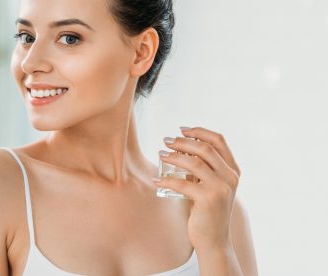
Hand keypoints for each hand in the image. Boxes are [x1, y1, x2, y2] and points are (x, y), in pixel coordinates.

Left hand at [154, 127, 240, 251]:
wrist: (214, 239)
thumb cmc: (207, 211)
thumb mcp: (211, 187)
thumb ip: (204, 170)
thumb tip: (181, 150)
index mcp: (232, 170)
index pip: (219, 141)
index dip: (199, 131)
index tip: (182, 129)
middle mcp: (230, 177)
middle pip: (205, 148)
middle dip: (183, 142)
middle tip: (166, 141)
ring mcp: (220, 188)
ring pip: (194, 163)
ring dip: (174, 156)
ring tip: (161, 154)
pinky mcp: (208, 200)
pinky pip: (183, 183)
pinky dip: (167, 180)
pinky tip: (157, 179)